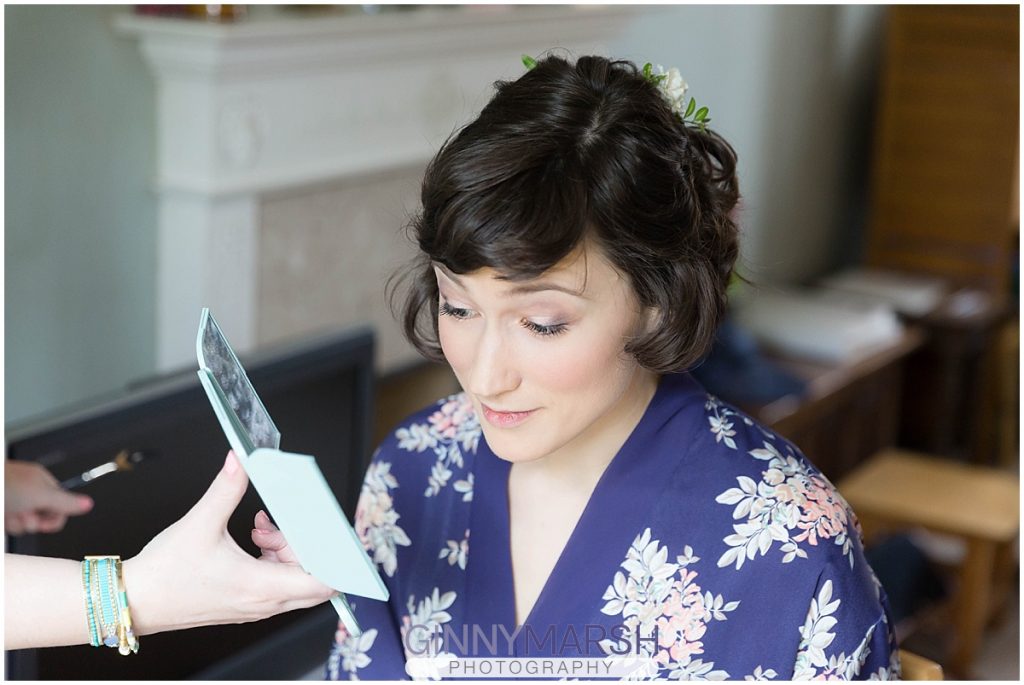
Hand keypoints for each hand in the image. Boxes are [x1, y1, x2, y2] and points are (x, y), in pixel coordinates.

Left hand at [4, 461, 93, 534]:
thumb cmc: (3, 485)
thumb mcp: (40, 495)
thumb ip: (66, 502)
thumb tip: (88, 504)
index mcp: (41, 482)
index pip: (61, 505)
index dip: (54, 517)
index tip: (45, 521)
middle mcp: (28, 491)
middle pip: (42, 516)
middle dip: (32, 521)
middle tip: (23, 513)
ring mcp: (12, 502)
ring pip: (24, 523)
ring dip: (17, 524)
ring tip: (8, 513)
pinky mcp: (3, 511)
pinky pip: (11, 525)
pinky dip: (7, 524)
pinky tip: (4, 515)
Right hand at [122, 452, 336, 634]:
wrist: (135, 601)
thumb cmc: (165, 573)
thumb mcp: (201, 522)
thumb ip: (228, 487)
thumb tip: (242, 460)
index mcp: (260, 586)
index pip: (322, 583)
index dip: (337, 562)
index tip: (336, 539)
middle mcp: (262, 601)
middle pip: (313, 578)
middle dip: (307, 547)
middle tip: (282, 527)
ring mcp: (254, 606)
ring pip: (293, 579)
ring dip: (286, 550)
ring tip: (260, 530)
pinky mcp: (245, 603)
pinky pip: (276, 582)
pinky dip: (273, 560)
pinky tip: (253, 541)